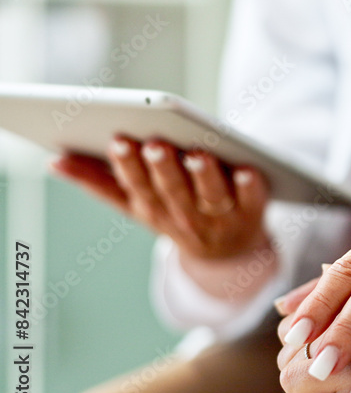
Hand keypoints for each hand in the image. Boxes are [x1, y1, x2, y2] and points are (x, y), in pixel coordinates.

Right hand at [52, 136, 269, 260]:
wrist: (229, 253)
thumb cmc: (176, 213)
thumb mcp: (137, 204)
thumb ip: (99, 182)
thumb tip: (56, 160)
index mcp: (153, 209)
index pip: (137, 187)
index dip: (128, 165)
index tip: (119, 139)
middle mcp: (185, 217)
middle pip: (173, 192)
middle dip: (163, 168)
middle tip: (155, 143)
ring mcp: (220, 220)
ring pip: (211, 198)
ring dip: (204, 177)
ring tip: (199, 154)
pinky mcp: (253, 216)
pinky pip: (253, 202)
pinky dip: (250, 188)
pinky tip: (247, 170)